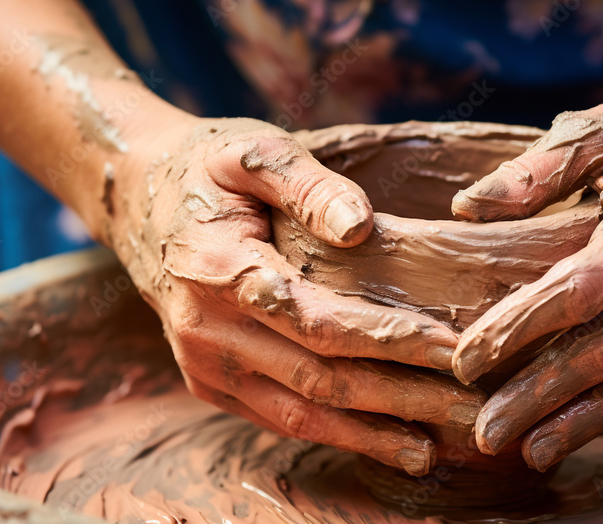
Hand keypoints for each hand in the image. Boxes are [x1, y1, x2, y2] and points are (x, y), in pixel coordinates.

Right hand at [107, 114, 483, 475]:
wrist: (136, 199)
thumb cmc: (208, 169)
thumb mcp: (255, 152)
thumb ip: (308, 186)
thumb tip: (362, 227)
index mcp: (220, 269)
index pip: (319, 320)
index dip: (389, 340)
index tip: (453, 348)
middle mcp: (206, 328)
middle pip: (317, 378)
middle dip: (398, 399)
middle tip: (466, 410)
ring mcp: (202, 363)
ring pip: (297, 413)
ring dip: (368, 434)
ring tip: (429, 450)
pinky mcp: (206, 381)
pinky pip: (273, 418)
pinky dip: (329, 432)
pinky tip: (376, 439)